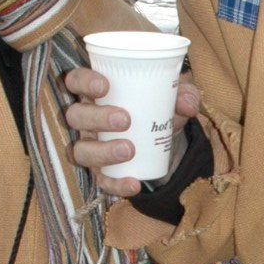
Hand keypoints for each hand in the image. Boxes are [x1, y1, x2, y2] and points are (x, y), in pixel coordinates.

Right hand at [63, 68, 201, 198]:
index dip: (83, 82)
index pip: (75, 80)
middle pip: (75, 116)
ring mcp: (90, 146)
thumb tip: (187, 105)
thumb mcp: (172, 98)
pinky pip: (100, 181)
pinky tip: (134, 183)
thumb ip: (183, 95)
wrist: (165, 143)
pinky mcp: (100, 172)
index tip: (104, 86)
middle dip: (97, 118)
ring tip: (129, 150)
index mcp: (96, 93)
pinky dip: (116, 183)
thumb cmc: (158, 109)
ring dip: (102, 151)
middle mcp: (87, 119)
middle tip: (125, 120)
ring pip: (80, 150)